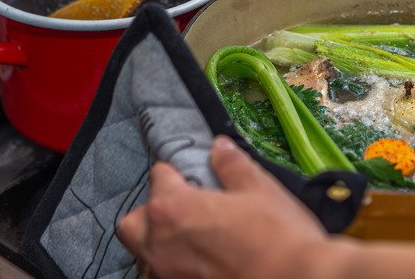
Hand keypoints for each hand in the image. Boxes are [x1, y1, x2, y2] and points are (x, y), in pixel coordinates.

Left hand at [116, 135, 330, 278]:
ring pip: (147, 254)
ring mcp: (169, 275)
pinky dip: (178, 265)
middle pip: (134, 222)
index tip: (189, 174)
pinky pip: (167, 275)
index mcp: (174, 209)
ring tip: (194, 237)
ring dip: (161, 241)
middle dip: (151, 211)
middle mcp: (161, 245)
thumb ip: (232, 166)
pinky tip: (204, 260)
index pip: (158, 177)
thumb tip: (220, 149)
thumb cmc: (279, 239)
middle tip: (181, 206)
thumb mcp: (259, 189)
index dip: (176, 172)